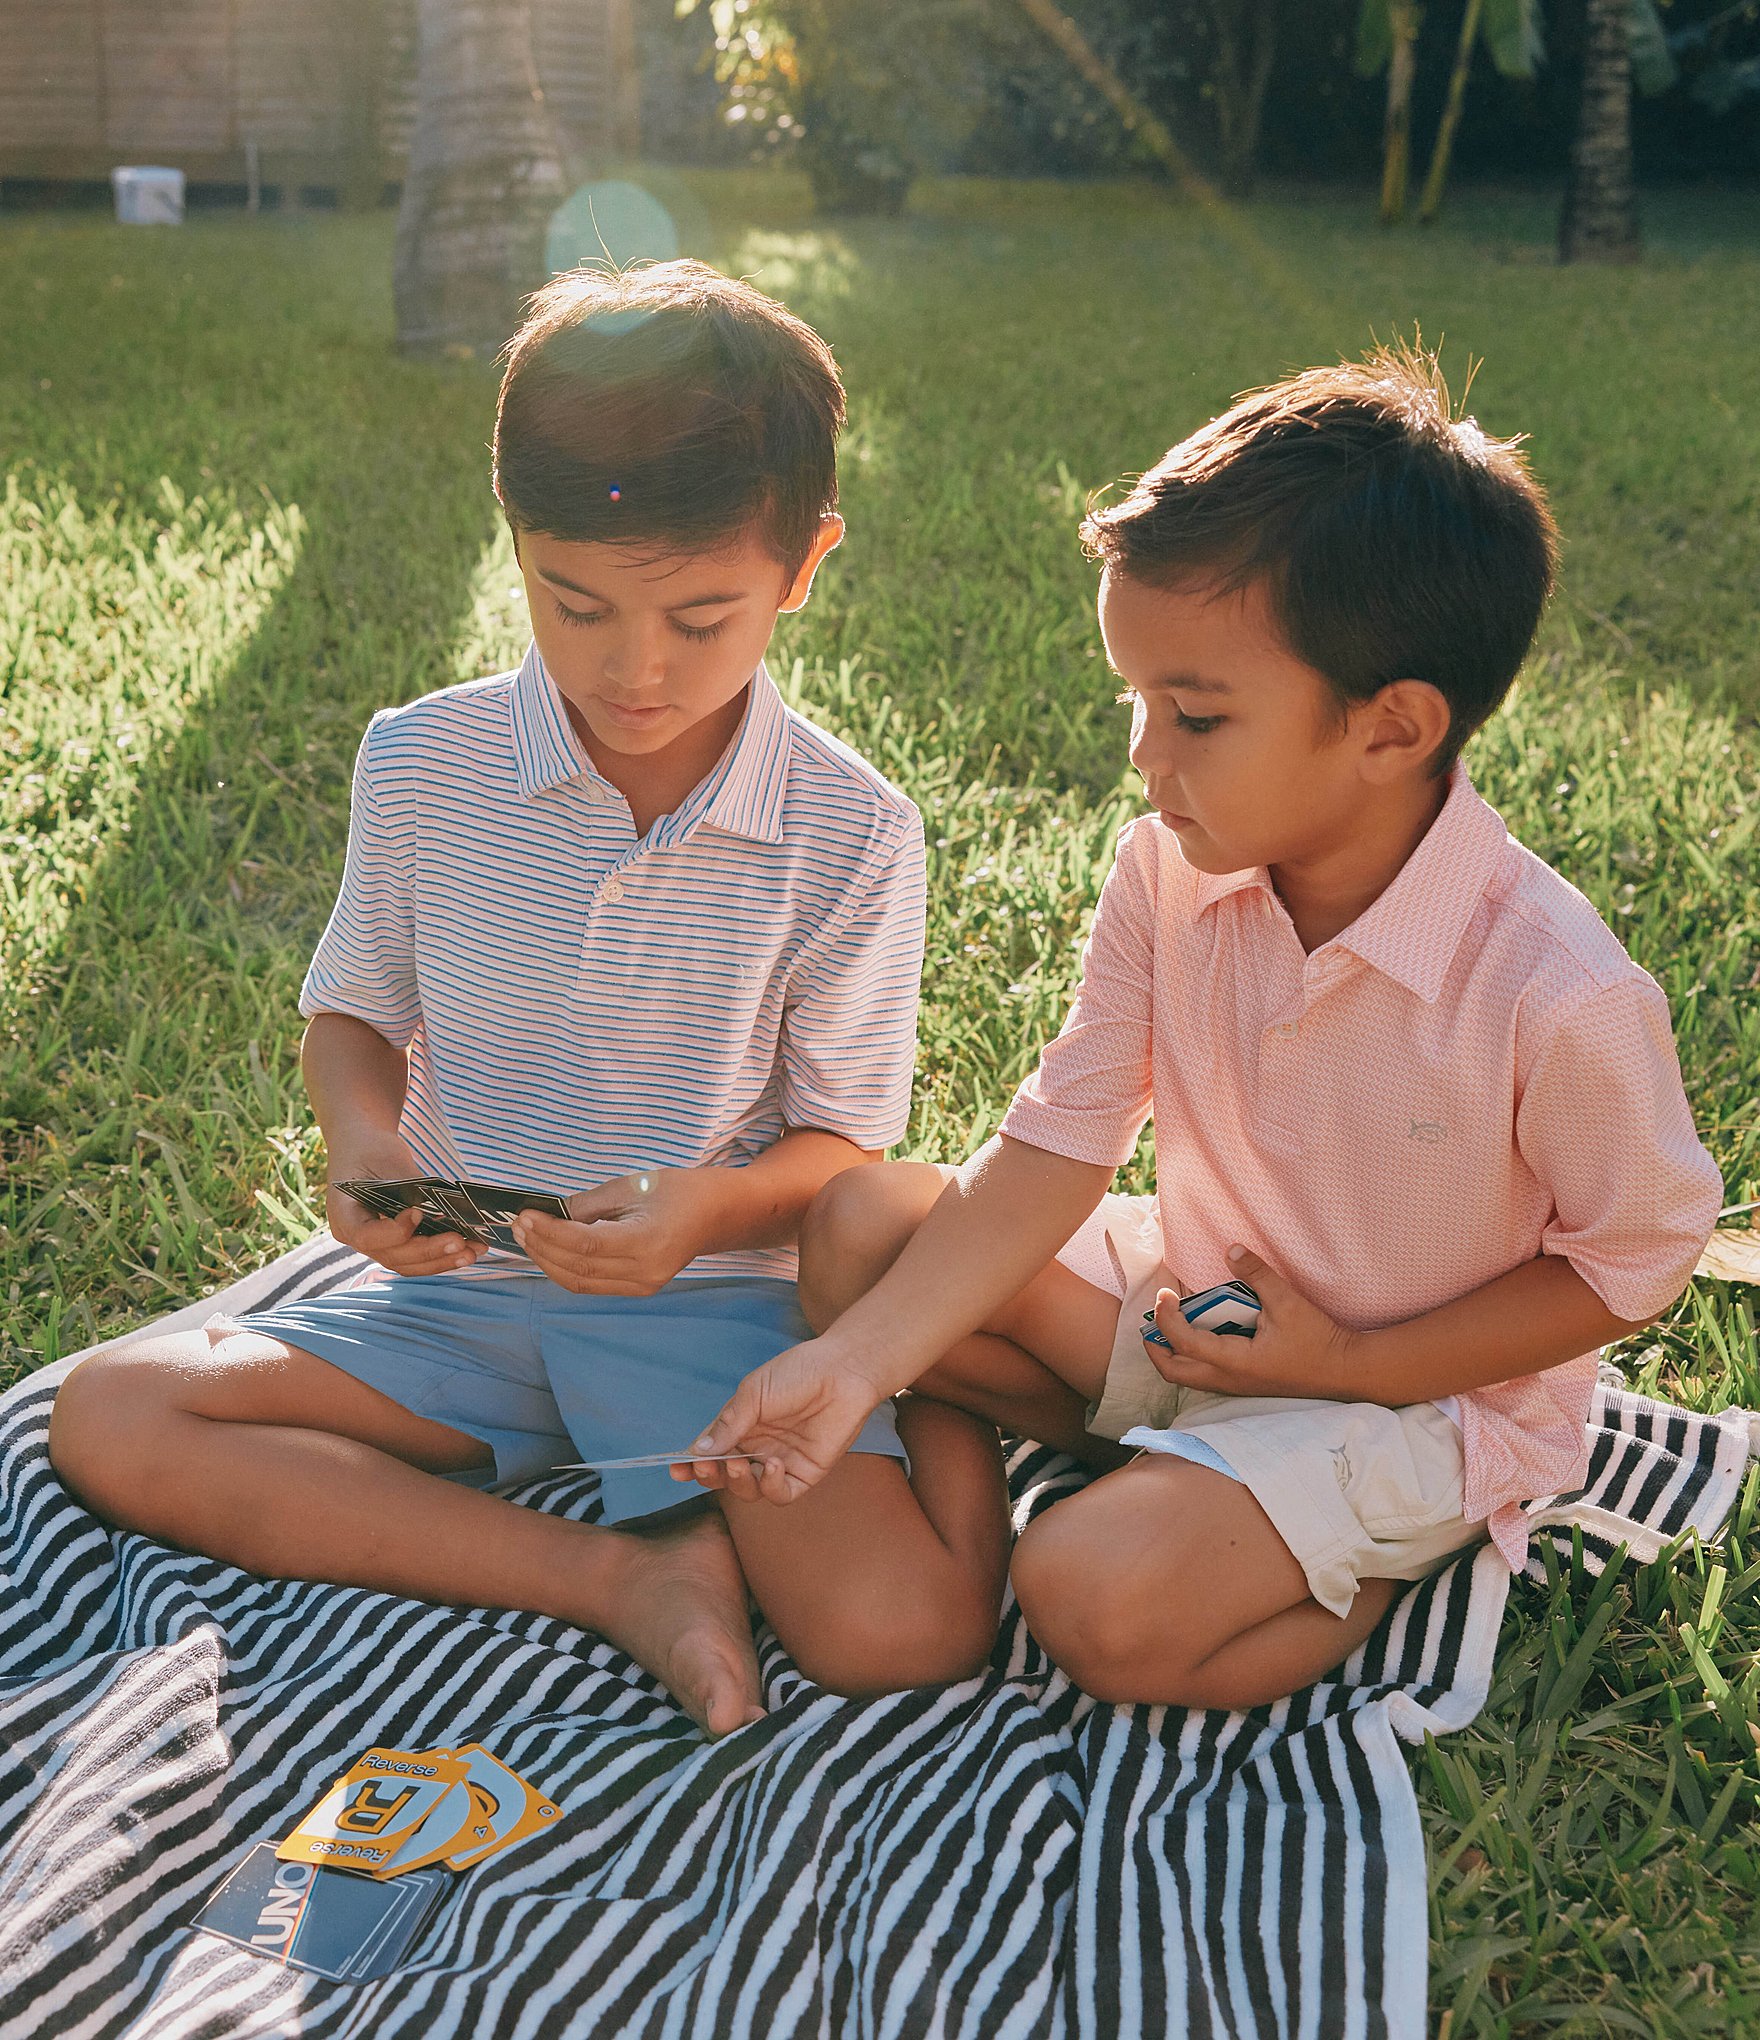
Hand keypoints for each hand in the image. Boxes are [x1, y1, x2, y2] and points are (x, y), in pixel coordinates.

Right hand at [325, 1135, 485, 1277]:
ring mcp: (376, 1245)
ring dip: (442, 1260)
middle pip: (393, 1256)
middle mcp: (356, 1237)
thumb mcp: (386, 1160)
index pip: (366, 1237)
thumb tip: (445, 1208)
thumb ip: (411, 1187)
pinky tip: (468, 1248)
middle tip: (460, 1241)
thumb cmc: (371, 1149)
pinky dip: (442, 1256)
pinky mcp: (394, 1244)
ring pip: (408, 1264)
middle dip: (430, 1251)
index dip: (394, 1232)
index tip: (417, 1214)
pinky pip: (417, 1258)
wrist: (363, 1148)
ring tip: (473, 1251)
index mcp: (343, 1214)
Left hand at [511, 1168, 710, 1295]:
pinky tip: (549, 1250)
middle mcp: (645, 1272)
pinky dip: (566, 1269)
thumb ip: (587, 1204)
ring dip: (548, 1262)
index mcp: (647, 1242)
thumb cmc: (677, 1191)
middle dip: (542, 1248)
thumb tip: (547, 1215)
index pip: (586, 1245)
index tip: (525, 1216)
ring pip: (581, 1283)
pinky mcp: (639, 1288)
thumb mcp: (632, 1186)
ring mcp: (643, 1285)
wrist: (715, 1214)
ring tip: (527, 1238)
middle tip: (518, 1225)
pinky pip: (592, 1284)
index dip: (551, 1233)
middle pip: (579, 1269)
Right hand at [668, 1337, 889, 1504]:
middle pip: (725, 1475)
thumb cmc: (797, 1372)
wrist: (842, 1371)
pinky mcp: (805, 1473)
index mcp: (741, 1425)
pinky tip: (771, 1466)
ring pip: (748, 1489)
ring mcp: (780, 1461)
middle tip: (706, 1467)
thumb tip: (697, 1451)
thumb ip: (728, 1424)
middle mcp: (758, 1446)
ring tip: (740, 1463)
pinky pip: (780, 1494)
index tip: (676, 1469)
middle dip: (711, 1475)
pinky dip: (770, 1487)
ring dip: (737, 1482)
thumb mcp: (754, 1392)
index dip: (692, 1462)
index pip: (710, 1450)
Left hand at [1145, 1246, 1358, 1400]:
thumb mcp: (1288, 1302)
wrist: (1346, 1371)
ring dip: (1173, 1353)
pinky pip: (1206, 1376)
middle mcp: (1230, 1380)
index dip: (1166, 1318)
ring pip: (1189, 1377)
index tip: (1164, 1294)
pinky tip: (1203, 1333)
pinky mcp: (1246, 1384)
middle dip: (1156, 1347)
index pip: (1183, 1343)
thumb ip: (1257, 1275)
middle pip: (1174, 1372)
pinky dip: (1193, 1356)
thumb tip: (1231, 1250)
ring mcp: (1237, 1386)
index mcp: (1235, 1362)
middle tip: (1154, 1318)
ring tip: (1172, 1323)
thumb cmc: (1318, 1340)